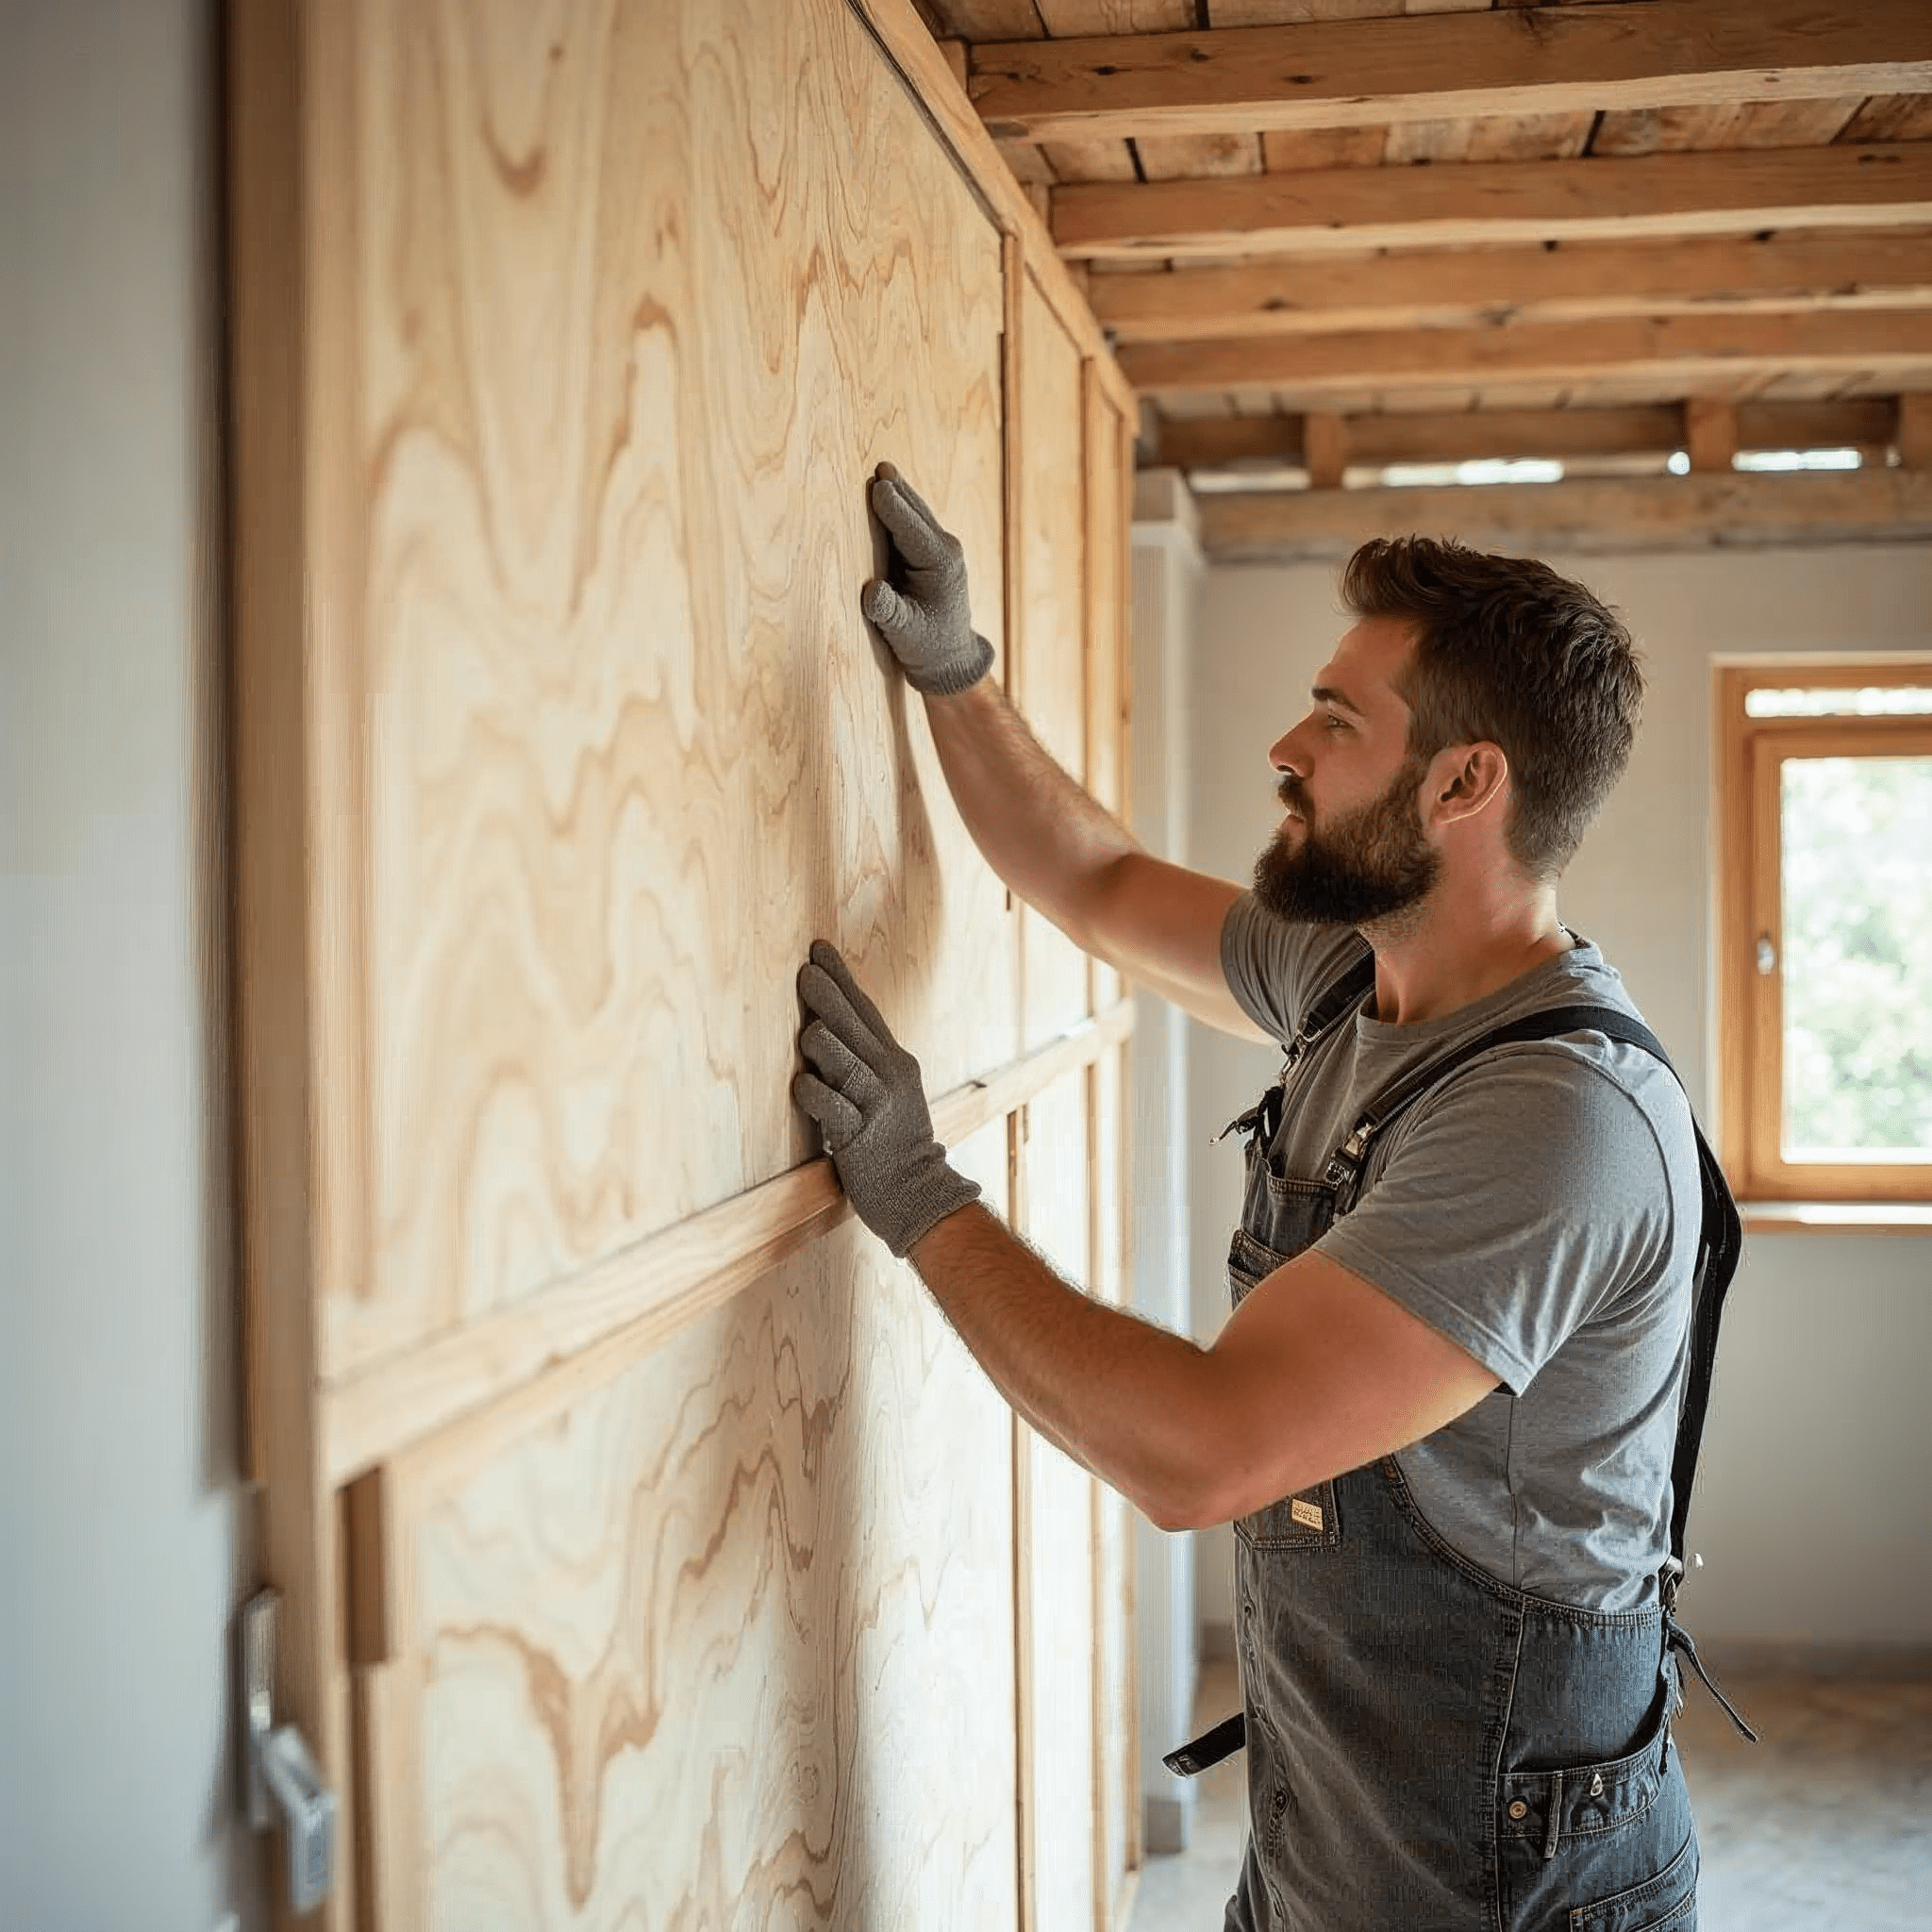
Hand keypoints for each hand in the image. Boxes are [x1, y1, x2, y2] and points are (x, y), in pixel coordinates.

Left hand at [793, 940, 980, 1256]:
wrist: (919, 1193)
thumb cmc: (895, 1143)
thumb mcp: (891, 1093)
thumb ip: (864, 1061)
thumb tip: (822, 1027)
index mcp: (895, 1061)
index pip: (864, 1009)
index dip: (841, 978)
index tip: (819, 950)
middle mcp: (889, 1073)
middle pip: (851, 1022)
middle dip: (827, 993)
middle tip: (806, 971)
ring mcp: (875, 1102)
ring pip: (838, 1055)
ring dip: (818, 1043)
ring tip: (809, 1036)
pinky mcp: (859, 1132)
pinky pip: (826, 1102)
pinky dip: (810, 1091)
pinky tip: (802, 1085)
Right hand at [862, 462, 994, 695]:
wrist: (951, 658)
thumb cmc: (927, 647)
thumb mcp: (905, 634)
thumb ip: (889, 612)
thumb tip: (871, 591)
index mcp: (941, 566)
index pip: (911, 530)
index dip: (893, 507)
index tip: (878, 486)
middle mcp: (946, 552)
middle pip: (916, 513)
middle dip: (898, 490)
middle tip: (882, 467)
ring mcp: (943, 551)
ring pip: (917, 515)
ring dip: (900, 494)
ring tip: (884, 471)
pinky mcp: (934, 555)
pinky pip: (914, 525)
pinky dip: (901, 509)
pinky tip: (888, 495)